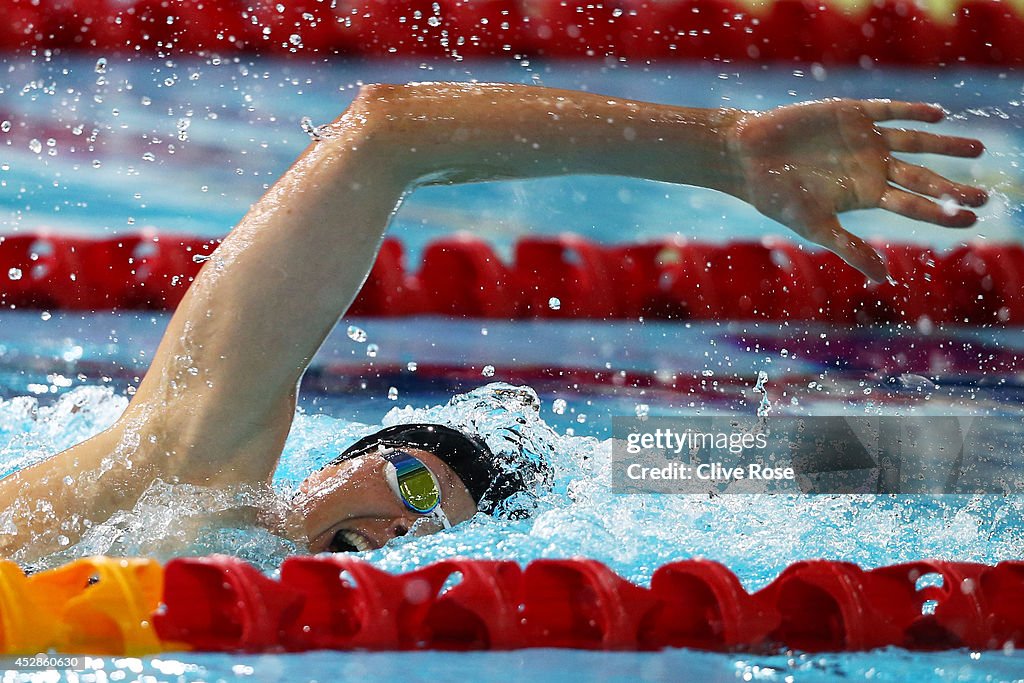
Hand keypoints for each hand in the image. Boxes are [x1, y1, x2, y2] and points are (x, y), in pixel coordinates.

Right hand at [728, 99, 987, 282]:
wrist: (747, 156)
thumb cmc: (775, 196)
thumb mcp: (815, 226)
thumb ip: (850, 248)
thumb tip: (883, 279)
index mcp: (865, 195)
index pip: (913, 205)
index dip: (941, 211)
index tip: (970, 219)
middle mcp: (871, 167)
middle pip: (922, 177)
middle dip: (953, 185)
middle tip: (984, 196)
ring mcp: (865, 139)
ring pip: (916, 141)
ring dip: (945, 144)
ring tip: (977, 148)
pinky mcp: (852, 113)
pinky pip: (890, 110)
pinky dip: (913, 111)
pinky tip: (938, 114)